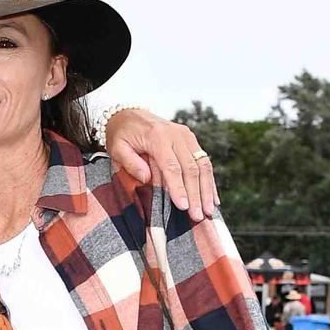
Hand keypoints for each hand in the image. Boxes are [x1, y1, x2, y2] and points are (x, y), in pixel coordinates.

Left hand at [104, 108, 217, 222]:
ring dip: (207, 190)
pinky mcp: (191, 139)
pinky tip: (213, 198)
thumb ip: (130, 163)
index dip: (178, 188)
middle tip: (198, 216)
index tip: (183, 207)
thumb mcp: (117, 148)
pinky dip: (209, 181)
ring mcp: (186, 136)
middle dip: (196, 194)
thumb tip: (146, 179)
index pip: (171, 167)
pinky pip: (204, 161)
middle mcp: (176, 134)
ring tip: (209, 211)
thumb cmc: (121, 134)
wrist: (128, 114)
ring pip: (202, 165)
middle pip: (191, 168)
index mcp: (157, 136)